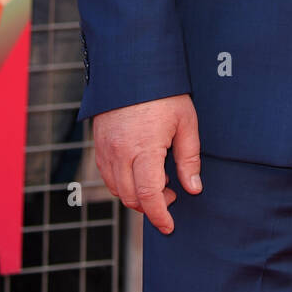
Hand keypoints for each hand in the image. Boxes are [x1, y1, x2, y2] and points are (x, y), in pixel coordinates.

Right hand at [92, 94, 201, 233]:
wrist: (132, 65)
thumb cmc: (164, 92)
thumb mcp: (186, 122)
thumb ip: (189, 159)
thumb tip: (193, 188)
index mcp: (143, 149)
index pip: (148, 195)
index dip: (159, 215)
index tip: (169, 226)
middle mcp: (119, 152)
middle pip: (130, 197)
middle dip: (151, 206)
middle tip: (172, 195)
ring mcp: (105, 149)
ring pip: (116, 189)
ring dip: (136, 195)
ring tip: (158, 182)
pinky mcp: (98, 143)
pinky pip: (107, 175)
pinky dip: (122, 183)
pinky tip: (139, 172)